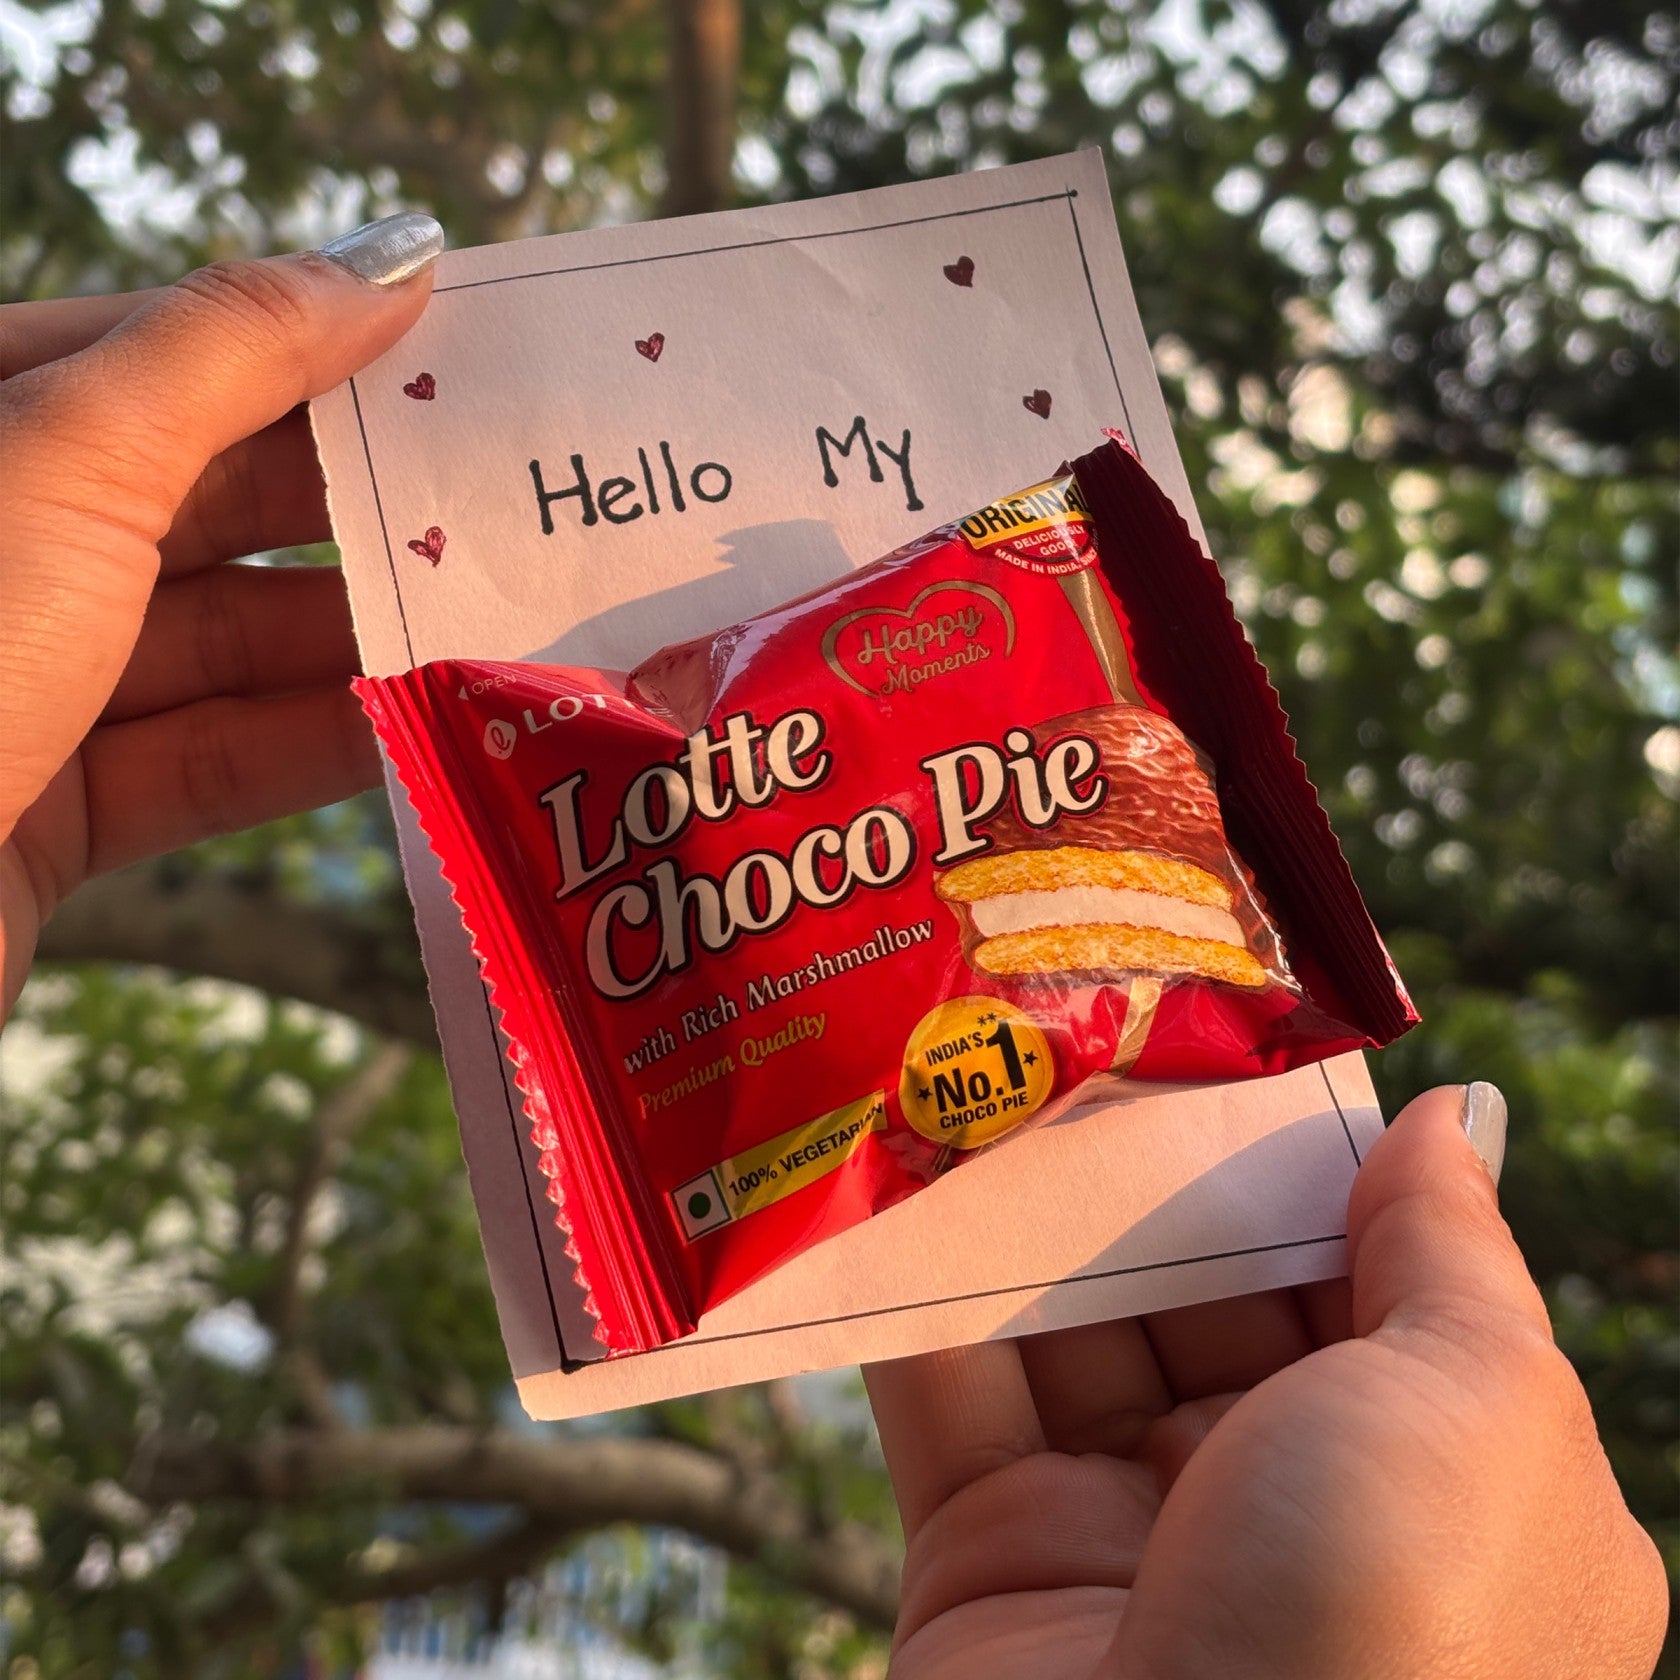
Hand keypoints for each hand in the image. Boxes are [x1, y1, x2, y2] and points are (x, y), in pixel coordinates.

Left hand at [0, 214, 442, 1015]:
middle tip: (506, 510)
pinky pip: (209, 760)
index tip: (461, 363)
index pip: (177, 356)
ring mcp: (23, 679)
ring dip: (354, 644)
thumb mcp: (72, 455)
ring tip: (489, 628)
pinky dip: (310, 747)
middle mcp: (3, 541)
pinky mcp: (53, 805)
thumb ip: (235, 351)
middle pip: (216, 505)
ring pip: (225, 644)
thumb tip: (391, 257)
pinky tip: (417, 730)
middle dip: (360, 513)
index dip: (322, 352)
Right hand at [867, 1086, 1666, 1678]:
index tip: (1217, 1030)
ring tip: (962, 1062)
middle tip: (1066, 1019)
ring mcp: (1127, 1534)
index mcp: (1435, 1476)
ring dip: (1014, 1205)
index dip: (1294, 1150)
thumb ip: (1450, 1249)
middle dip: (1138, 1163)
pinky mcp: (989, 1560)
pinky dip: (911, 1291)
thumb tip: (1461, 1112)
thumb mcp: (1479, 1411)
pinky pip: (949, 1396)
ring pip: (1064, 1324)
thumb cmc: (1391, 1626)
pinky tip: (882, 1177)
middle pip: (1200, 1283)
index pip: (1358, 1269)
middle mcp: (1285, 1504)